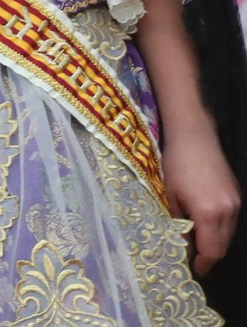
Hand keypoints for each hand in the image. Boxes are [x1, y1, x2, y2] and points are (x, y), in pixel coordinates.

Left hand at [162, 114, 239, 276]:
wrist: (194, 137)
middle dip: (209, 256)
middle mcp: (227, 211)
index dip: (203, 264)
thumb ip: (177, 222)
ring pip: (229, 235)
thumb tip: (181, 244)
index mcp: (208, 213)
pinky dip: (220, 229)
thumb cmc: (175, 163)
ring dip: (215, 243)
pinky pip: (231, 222)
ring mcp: (236, 203)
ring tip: (196, 241)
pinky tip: (204, 224)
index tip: (194, 270)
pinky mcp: (237, 196)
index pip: (211, 251)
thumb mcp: (170, 195)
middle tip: (193, 259)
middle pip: (223, 246)